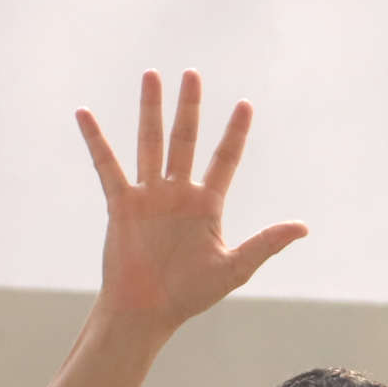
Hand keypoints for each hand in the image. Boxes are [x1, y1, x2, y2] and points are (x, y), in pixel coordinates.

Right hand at [75, 71, 306, 330]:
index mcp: (207, 205)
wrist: (147, 312)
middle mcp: (178, 193)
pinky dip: (96, 140)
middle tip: (192, 74)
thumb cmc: (190, 295)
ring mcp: (149, 196)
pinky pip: (107, 166)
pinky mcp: (121, 204)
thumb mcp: (234, 268)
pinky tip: (85, 114)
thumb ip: (265, 243)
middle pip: (185, 139)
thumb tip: (302, 227)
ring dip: (151, 109)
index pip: (224, 158)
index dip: (235, 133)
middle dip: (190, 107)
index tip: (245, 104)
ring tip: (152, 75)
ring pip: (150, 143)